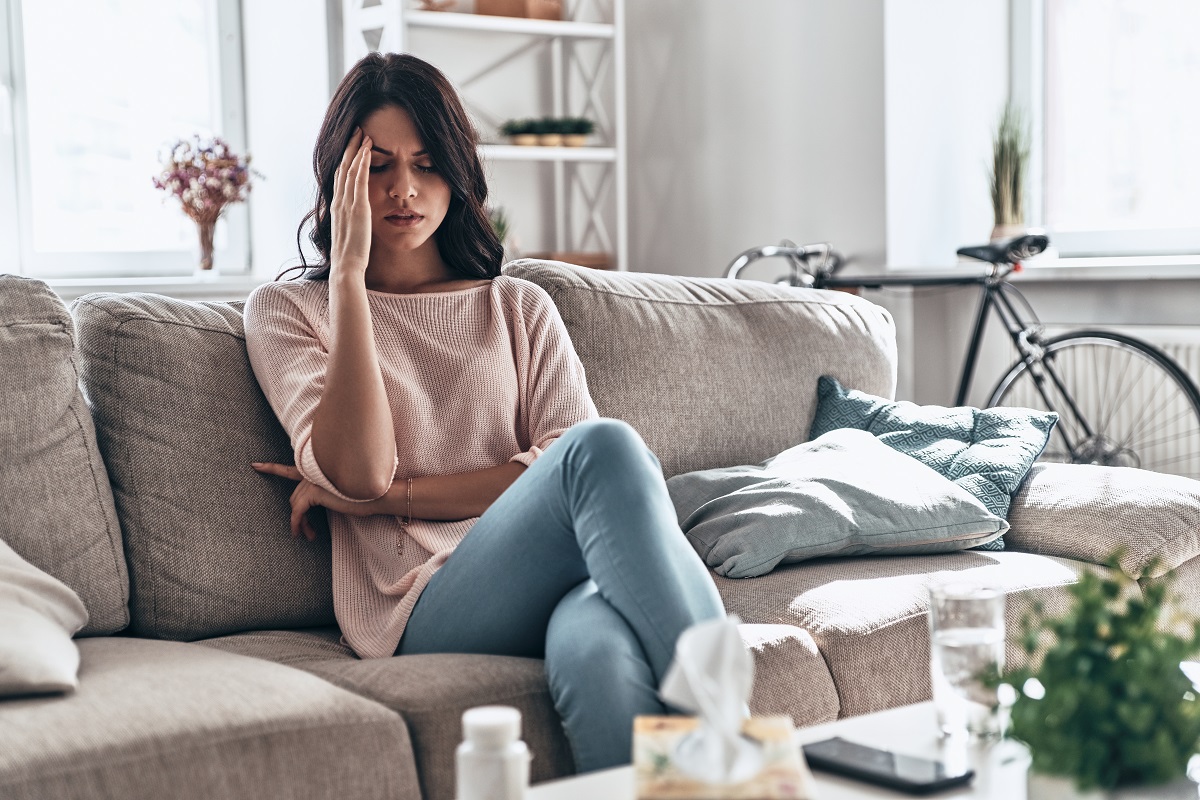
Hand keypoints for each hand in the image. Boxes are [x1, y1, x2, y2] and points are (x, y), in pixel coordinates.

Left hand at [252, 461, 379, 539]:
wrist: (378, 495)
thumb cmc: (365, 496)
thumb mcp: (342, 493)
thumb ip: (325, 493)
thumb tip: (315, 505)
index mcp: (319, 469)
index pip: (290, 469)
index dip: (271, 468)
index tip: (255, 465)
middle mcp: (313, 472)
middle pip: (294, 496)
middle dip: (297, 516)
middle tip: (305, 534)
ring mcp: (312, 480)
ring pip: (295, 505)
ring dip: (300, 523)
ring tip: (309, 537)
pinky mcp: (314, 492)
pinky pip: (298, 511)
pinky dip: (297, 524)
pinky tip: (302, 534)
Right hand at [330, 127, 372, 276]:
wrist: (347, 267)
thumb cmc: (351, 255)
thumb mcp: (351, 232)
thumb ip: (353, 221)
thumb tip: (359, 217)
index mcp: (338, 207)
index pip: (340, 177)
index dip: (345, 159)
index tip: (352, 145)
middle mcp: (339, 201)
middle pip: (342, 167)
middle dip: (350, 147)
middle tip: (357, 130)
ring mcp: (347, 204)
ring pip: (349, 169)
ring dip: (357, 149)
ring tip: (363, 133)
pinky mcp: (358, 208)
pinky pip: (359, 180)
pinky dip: (362, 163)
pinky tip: (367, 150)